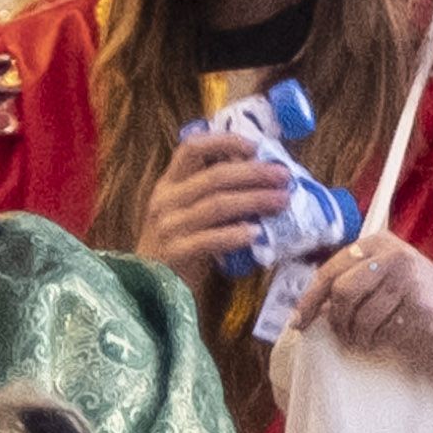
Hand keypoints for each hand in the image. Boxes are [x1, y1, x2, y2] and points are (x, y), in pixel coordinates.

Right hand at [134, 122, 297, 284]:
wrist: (148, 290)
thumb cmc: (177, 247)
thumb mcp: (186, 213)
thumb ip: (210, 193)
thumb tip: (259, 175)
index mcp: (169, 184)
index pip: (192, 148)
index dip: (224, 142)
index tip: (255, 146)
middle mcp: (166, 201)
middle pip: (214, 177)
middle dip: (254, 174)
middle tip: (283, 177)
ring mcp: (169, 227)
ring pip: (217, 205)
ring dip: (254, 201)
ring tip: (281, 201)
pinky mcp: (175, 254)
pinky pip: (209, 240)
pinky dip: (235, 235)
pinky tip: (257, 234)